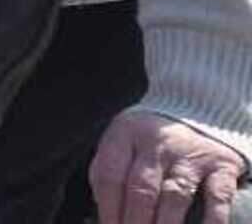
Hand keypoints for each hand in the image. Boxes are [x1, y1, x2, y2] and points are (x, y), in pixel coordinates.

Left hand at [94, 110, 243, 223]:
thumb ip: (106, 172)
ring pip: (175, 195)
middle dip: (135, 222)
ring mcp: (190, 154)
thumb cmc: (151, 138)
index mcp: (125, 135)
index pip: (109, 176)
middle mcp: (157, 143)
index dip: (108, 210)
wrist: (200, 109)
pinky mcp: (221, 165)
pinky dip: (211, 220)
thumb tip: (101, 213)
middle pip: (141, 190)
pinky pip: (216, 197)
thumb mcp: (122, 142)